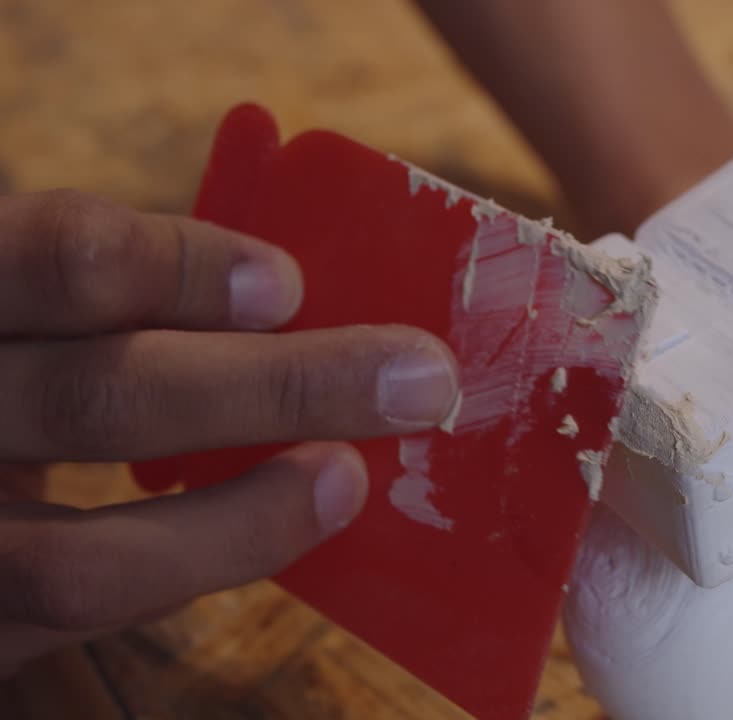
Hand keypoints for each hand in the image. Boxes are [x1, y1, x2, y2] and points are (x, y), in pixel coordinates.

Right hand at [0, 189, 458, 674]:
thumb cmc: (4, 364)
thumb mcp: (34, 310)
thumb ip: (123, 299)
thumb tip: (298, 304)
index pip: (48, 259)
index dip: (174, 266)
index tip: (287, 285)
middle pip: (96, 402)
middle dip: (278, 389)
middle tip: (414, 378)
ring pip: (82, 559)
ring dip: (247, 519)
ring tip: (346, 479)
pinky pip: (88, 619)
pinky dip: (197, 567)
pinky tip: (276, 525)